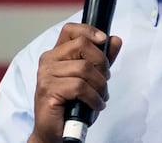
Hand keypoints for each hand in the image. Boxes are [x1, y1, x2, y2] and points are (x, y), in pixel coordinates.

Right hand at [28, 23, 122, 142]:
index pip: (70, 29)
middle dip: (101, 63)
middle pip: (82, 45)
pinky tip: (96, 105)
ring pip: (84, 68)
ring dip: (100, 85)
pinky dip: (94, 97)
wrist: (54, 132)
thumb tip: (115, 40)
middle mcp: (48, 61)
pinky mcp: (48, 91)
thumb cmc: (71, 105)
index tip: (104, 40)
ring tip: (101, 96)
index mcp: (55, 54)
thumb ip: (101, 59)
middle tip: (105, 79)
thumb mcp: (90, 79)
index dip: (89, 31)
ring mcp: (46, 75)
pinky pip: (80, 87)